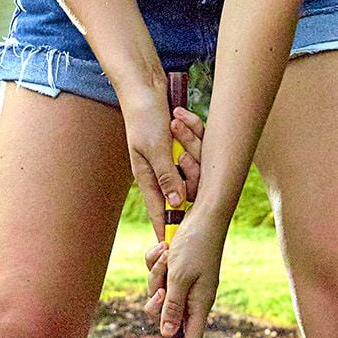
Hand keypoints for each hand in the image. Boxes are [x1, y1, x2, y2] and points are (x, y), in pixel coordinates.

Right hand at [119, 80, 205, 237]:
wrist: (143, 85)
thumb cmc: (144, 115)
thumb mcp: (155, 147)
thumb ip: (167, 175)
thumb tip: (177, 204)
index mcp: (148, 177)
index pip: (160, 212)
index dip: (168, 230)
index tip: (176, 252)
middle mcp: (159, 171)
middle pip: (183, 190)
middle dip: (190, 174)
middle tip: (184, 152)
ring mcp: (169, 158)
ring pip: (192, 168)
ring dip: (190, 146)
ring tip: (176, 124)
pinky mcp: (178, 144)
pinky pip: (194, 149)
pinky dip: (192, 132)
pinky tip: (182, 116)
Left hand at [149, 206, 226, 337]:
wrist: (204, 213)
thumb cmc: (196, 244)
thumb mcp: (179, 277)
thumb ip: (172, 306)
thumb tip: (166, 334)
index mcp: (199, 303)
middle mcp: (192, 296)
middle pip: (163, 314)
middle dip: (157, 298)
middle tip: (161, 284)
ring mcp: (184, 282)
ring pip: (156, 290)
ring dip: (156, 272)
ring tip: (168, 254)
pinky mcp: (176, 268)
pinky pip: (156, 273)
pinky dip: (156, 260)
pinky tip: (165, 247)